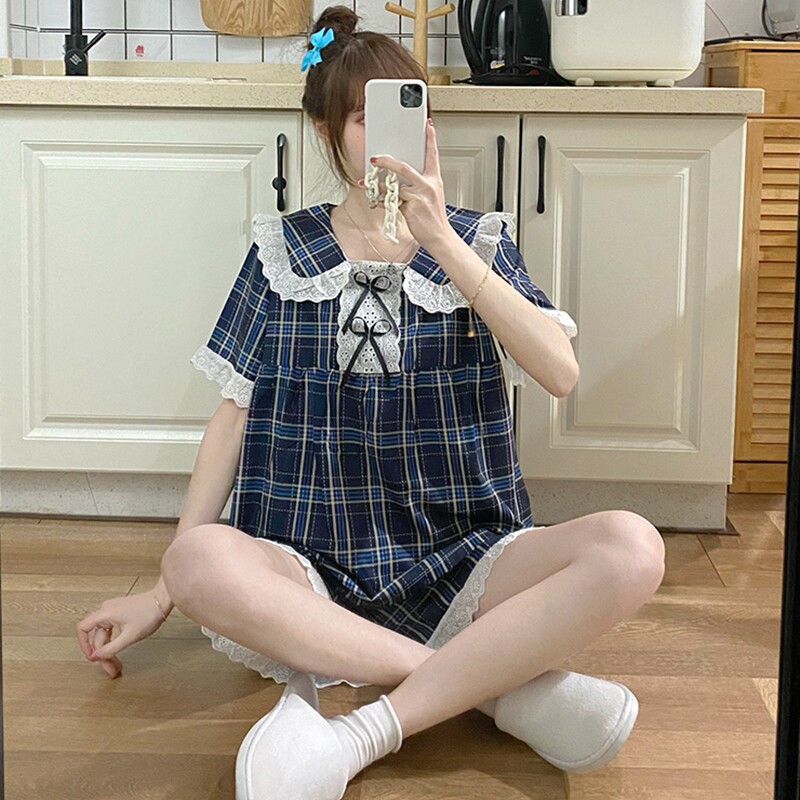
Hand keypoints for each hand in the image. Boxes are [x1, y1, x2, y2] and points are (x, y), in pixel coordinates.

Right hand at [76, 589, 168, 678]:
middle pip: (97, 636)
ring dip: (109, 650)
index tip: (92, 657)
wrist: (163, 600)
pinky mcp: (120, 613)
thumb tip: (95, 657)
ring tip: (116, 665)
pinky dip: (114, 642)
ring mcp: (113, 611)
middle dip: (103, 655)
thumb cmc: (149, 614)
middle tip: (111, 669)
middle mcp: (106, 610)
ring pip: (105, 635)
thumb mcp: (129, 637)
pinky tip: (119, 652)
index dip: (84, 645)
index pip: (83, 629)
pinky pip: (112, 630)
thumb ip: (110, 649)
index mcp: (105, 613)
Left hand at [360, 118, 450, 251]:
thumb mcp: (431, 196)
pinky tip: (375, 200)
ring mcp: (419, 196)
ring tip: (367, 181)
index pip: (432, 154)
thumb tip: (400, 179)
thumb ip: (418, 185)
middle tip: (376, 159)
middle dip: (387, 162)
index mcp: (434, 179)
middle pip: (404, 167)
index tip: (426, 125)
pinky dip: (381, 201)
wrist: (439, 237)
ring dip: (377, 183)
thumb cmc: (433, 218)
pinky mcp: (410, 207)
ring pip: (394, 184)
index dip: (429, 139)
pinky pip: (391, 201)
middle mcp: (427, 184)